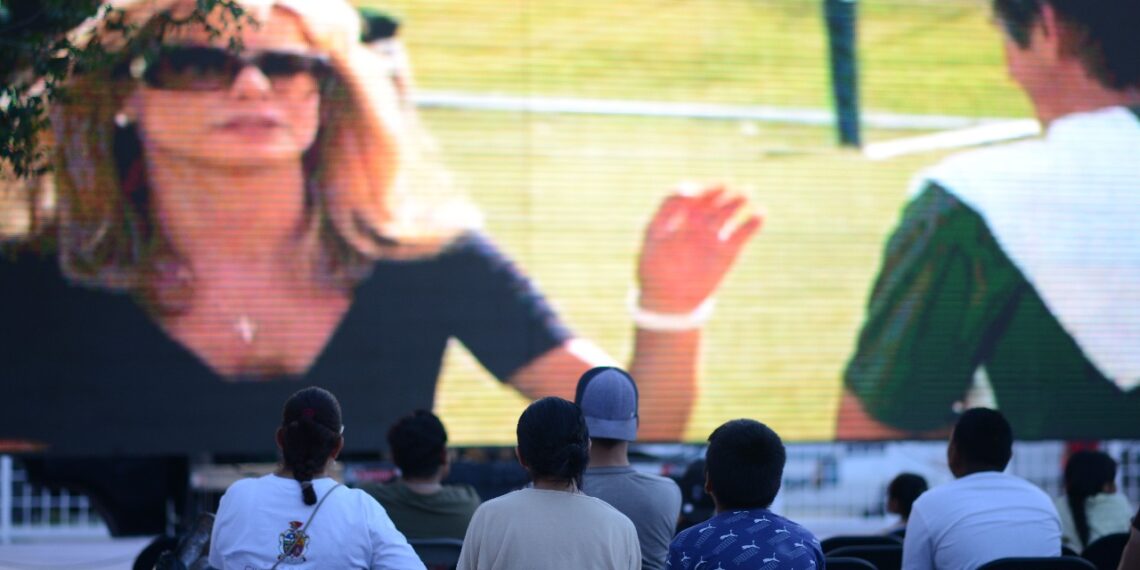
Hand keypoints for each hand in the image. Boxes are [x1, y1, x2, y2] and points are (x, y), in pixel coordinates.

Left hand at [637, 183, 761, 312]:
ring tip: (745, 194)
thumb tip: (691, 190)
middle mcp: (698, 222)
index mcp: (678, 215)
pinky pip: (743, 234)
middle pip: (714, 200)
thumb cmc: (655, 265)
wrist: (668, 299)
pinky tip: (760, 214)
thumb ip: (668, 208)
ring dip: (738, 201)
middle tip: (729, 188)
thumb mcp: (654, 234)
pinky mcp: (729, 252)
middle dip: (723, 193)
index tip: (699, 196)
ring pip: (729, 212)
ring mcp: (715, 235)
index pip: (693, 195)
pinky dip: (752, 224)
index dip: (699, 191)